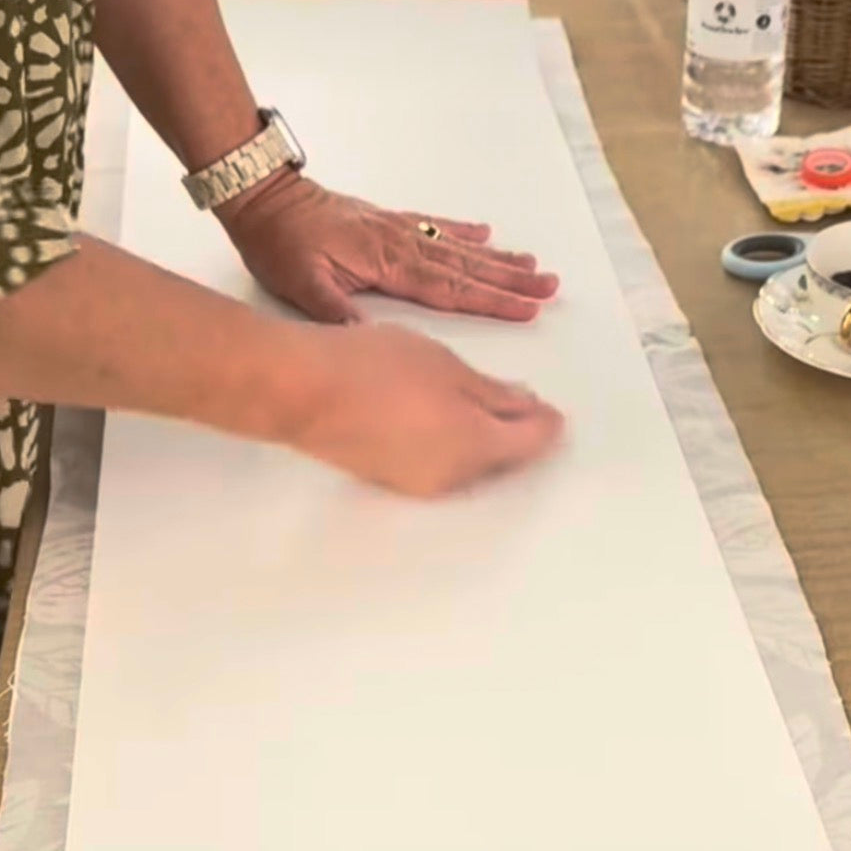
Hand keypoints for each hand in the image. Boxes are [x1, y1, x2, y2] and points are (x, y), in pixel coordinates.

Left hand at [221, 172, 558, 323]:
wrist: (261, 197)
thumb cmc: (278, 243)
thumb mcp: (301, 286)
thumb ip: (338, 311)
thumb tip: (372, 340)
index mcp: (387, 265)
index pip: (450, 289)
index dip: (491, 300)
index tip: (527, 308)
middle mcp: (401, 245)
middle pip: (466, 267)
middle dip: (510, 280)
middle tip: (550, 287)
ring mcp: (396, 230)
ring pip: (457, 247)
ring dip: (497, 259)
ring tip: (534, 265)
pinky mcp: (386, 222)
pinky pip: (434, 226)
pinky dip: (462, 231)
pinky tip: (486, 234)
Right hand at [293, 321, 563, 496]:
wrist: (301, 391)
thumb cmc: (376, 368)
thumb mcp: (448, 367)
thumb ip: (495, 393)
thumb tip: (529, 408)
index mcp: (477, 447)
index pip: (532, 444)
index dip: (547, 424)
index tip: (550, 407)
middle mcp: (454, 478)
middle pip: (502, 460)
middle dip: (516, 433)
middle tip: (519, 400)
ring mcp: (419, 483)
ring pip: (469, 464)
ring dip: (481, 438)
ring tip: (474, 399)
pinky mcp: (389, 478)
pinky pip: (437, 464)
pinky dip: (449, 442)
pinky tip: (435, 413)